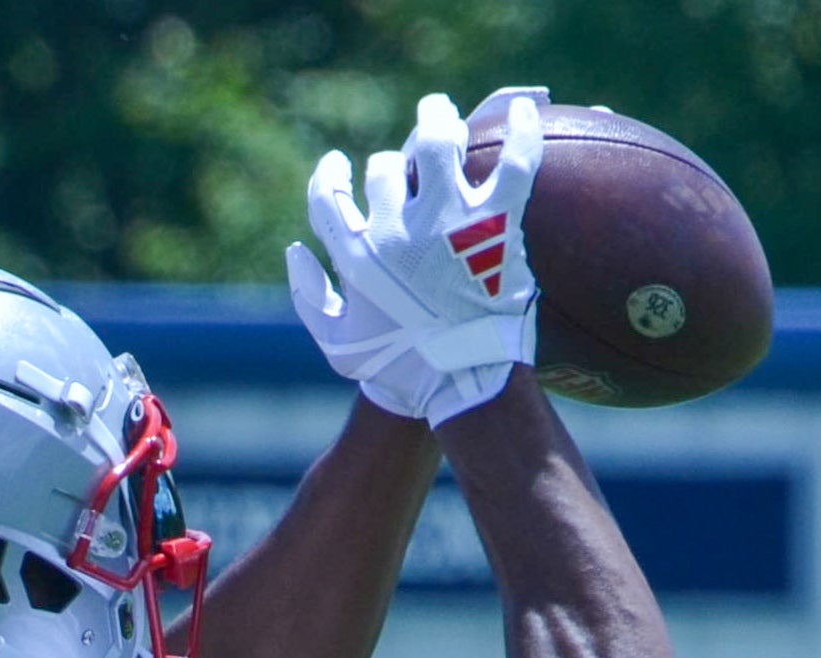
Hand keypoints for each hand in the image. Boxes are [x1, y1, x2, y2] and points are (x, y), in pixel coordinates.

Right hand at [286, 87, 543, 423]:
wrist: (466, 385)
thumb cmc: (401, 372)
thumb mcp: (340, 346)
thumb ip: (309, 297)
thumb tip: (294, 249)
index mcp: (357, 257)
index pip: (330, 197)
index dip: (331, 176)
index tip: (340, 166)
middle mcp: (397, 232)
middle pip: (385, 169)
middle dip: (394, 161)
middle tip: (403, 156)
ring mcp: (448, 222)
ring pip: (436, 145)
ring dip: (437, 122)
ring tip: (442, 117)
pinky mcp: (497, 222)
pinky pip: (513, 161)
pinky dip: (520, 130)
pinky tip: (526, 110)